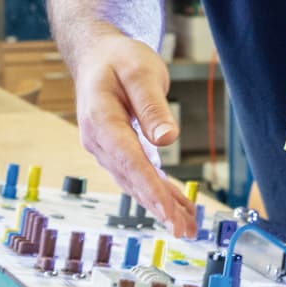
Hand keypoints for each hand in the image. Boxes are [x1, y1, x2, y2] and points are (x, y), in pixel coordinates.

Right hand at [65, 25, 195, 238]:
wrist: (98, 56)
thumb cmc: (119, 59)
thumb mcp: (140, 71)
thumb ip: (152, 105)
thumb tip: (167, 139)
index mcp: (100, 120)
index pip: (129, 160)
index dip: (149, 187)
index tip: (168, 210)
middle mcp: (99, 141)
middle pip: (132, 179)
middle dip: (158, 207)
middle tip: (184, 230)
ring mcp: (106, 149)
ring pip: (135, 183)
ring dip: (160, 205)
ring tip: (187, 227)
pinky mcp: (118, 150)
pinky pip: (139, 175)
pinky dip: (158, 192)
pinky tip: (178, 208)